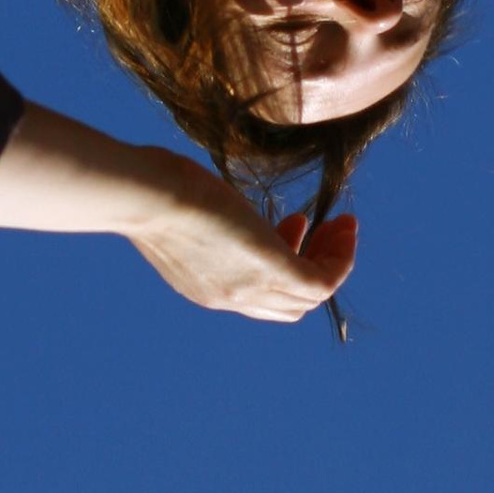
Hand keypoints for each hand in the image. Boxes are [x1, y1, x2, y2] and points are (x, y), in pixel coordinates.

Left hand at [126, 163, 356, 320]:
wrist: (147, 197)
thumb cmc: (153, 188)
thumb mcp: (181, 208)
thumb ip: (198, 213)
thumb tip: (199, 191)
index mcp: (204, 285)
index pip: (254, 294)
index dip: (280, 260)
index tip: (291, 222)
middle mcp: (229, 296)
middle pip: (286, 303)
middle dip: (311, 265)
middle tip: (322, 229)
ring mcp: (250, 287)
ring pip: (308, 297)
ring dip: (332, 260)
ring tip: (343, 226)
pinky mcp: (270, 270)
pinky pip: (322, 282)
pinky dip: (340, 259)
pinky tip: (345, 226)